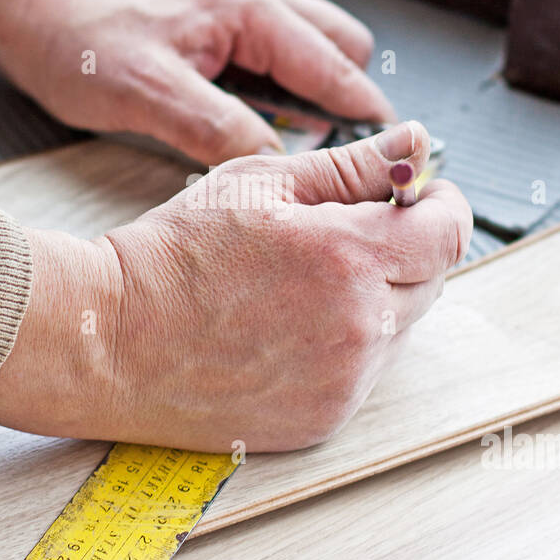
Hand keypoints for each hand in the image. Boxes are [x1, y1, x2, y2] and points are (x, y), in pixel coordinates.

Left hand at [0, 0, 395, 164]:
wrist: (32, 15)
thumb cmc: (79, 47)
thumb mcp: (147, 97)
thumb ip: (218, 129)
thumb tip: (280, 165)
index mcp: (247, 7)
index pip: (335, 67)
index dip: (365, 117)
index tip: (388, 161)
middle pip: (341, 50)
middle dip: (346, 101)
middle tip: (332, 159)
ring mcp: (239, 6)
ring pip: (313, 51)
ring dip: (313, 97)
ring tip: (295, 149)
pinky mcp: (221, 23)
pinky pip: (277, 56)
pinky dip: (283, 92)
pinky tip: (258, 126)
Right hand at [0, 121, 472, 450]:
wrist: (110, 340)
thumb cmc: (172, 256)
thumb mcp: (258, 181)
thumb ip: (351, 164)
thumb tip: (416, 141)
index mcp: (347, 256)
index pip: (449, 230)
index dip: (438, 205)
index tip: (416, 196)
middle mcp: (357, 327)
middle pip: (432, 279)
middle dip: (402, 249)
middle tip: (338, 236)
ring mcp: (343, 381)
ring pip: (400, 327)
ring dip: (374, 299)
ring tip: (300, 284)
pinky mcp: (324, 418)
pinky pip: (366, 373)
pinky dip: (345, 347)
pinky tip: (287, 328)